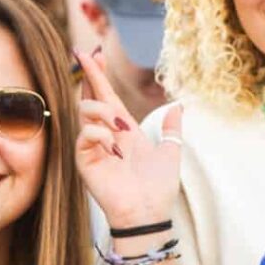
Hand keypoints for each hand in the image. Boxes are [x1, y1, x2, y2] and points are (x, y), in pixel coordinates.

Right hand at [75, 50, 179, 231]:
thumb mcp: (171, 152)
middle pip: (90, 97)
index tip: (95, 51)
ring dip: (103, 111)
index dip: (100, 75)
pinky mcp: (84, 161)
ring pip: (85, 111)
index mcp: (123, 131)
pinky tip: (114, 148)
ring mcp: (93, 148)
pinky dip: (100, 134)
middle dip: (89, 74)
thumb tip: (180, 106)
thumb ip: (172, 130)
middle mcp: (105, 135)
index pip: (107, 96)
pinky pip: (85, 135)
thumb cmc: (158, 188)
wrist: (149, 213)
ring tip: (121, 128)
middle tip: (88, 54)